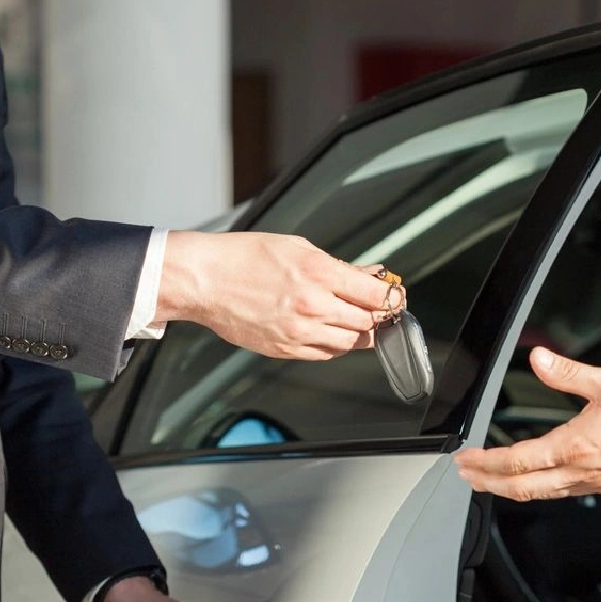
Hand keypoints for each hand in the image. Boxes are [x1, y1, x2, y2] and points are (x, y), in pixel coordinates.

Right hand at [156, 231, 394, 359]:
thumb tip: (371, 274)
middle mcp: (314, 305)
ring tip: (354, 318)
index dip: (392, 298)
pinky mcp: (286, 349)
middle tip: (378, 309)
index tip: (396, 297)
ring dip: (359, 332)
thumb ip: (338, 265)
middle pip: (368, 322)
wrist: (204, 280)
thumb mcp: (298, 248)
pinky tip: (330, 330)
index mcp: (320, 273)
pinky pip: (326, 354)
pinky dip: (335, 344)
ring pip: (351, 342)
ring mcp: (300, 332)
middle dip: (378, 316)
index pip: (376, 295)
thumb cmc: (245, 257)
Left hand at [454, 347, 600, 499]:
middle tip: (468, 476)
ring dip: (511, 489)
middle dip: (488, 482)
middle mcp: (580, 472)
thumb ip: (569, 373)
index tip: (465, 459)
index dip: (485, 462)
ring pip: (541, 494)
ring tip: (492, 482)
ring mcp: (593, 483)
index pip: (516, 461)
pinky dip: (539, 490)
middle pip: (521, 487)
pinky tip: (539, 482)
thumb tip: (540, 359)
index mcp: (574, 447)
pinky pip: (563, 493)